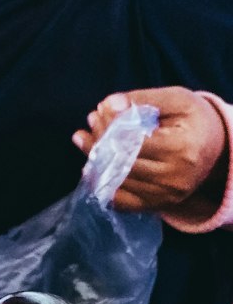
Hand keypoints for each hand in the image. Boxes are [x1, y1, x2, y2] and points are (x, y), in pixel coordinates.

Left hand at [72, 87, 228, 213]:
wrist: (218, 147)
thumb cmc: (195, 119)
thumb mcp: (176, 99)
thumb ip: (142, 99)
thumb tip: (109, 104)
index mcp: (181, 149)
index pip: (131, 141)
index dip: (109, 126)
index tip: (98, 112)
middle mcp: (174, 178)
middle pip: (122, 163)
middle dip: (97, 143)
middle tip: (88, 126)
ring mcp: (167, 195)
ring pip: (118, 182)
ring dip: (95, 161)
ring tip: (86, 140)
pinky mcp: (160, 205)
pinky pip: (123, 202)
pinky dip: (104, 186)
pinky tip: (92, 169)